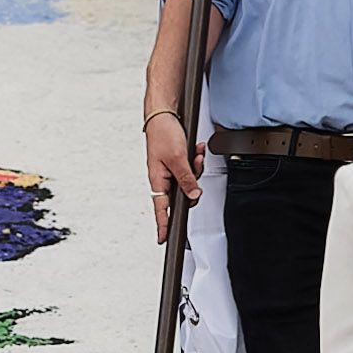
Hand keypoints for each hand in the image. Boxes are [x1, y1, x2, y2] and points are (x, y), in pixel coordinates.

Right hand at [143, 111, 201, 241]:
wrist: (162, 113)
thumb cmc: (162, 133)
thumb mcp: (177, 158)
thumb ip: (186, 179)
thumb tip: (193, 196)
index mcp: (157, 179)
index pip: (161, 209)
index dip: (163, 225)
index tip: (163, 238)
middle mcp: (162, 177)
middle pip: (181, 193)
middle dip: (193, 183)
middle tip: (195, 168)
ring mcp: (169, 169)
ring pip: (188, 180)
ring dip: (195, 167)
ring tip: (194, 153)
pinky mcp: (175, 161)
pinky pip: (189, 168)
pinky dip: (194, 160)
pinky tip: (195, 149)